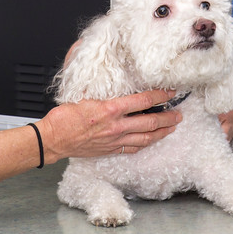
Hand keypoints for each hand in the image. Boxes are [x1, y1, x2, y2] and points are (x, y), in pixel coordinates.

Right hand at [39, 89, 181, 161]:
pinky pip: (133, 148)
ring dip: (161, 132)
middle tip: (179, 113)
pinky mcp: (110, 150)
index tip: (170, 92)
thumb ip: (102, 93)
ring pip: (145, 137)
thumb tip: (114, 83)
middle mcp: (116, 126)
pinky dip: (145, 143)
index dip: (160, 96)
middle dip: (168, 117)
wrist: (53, 140)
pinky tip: (152, 140)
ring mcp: (114, 140)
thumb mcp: (84, 96)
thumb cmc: (64, 118)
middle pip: (150, 121)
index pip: (143, 101)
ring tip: (172, 127)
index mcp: (110, 109)